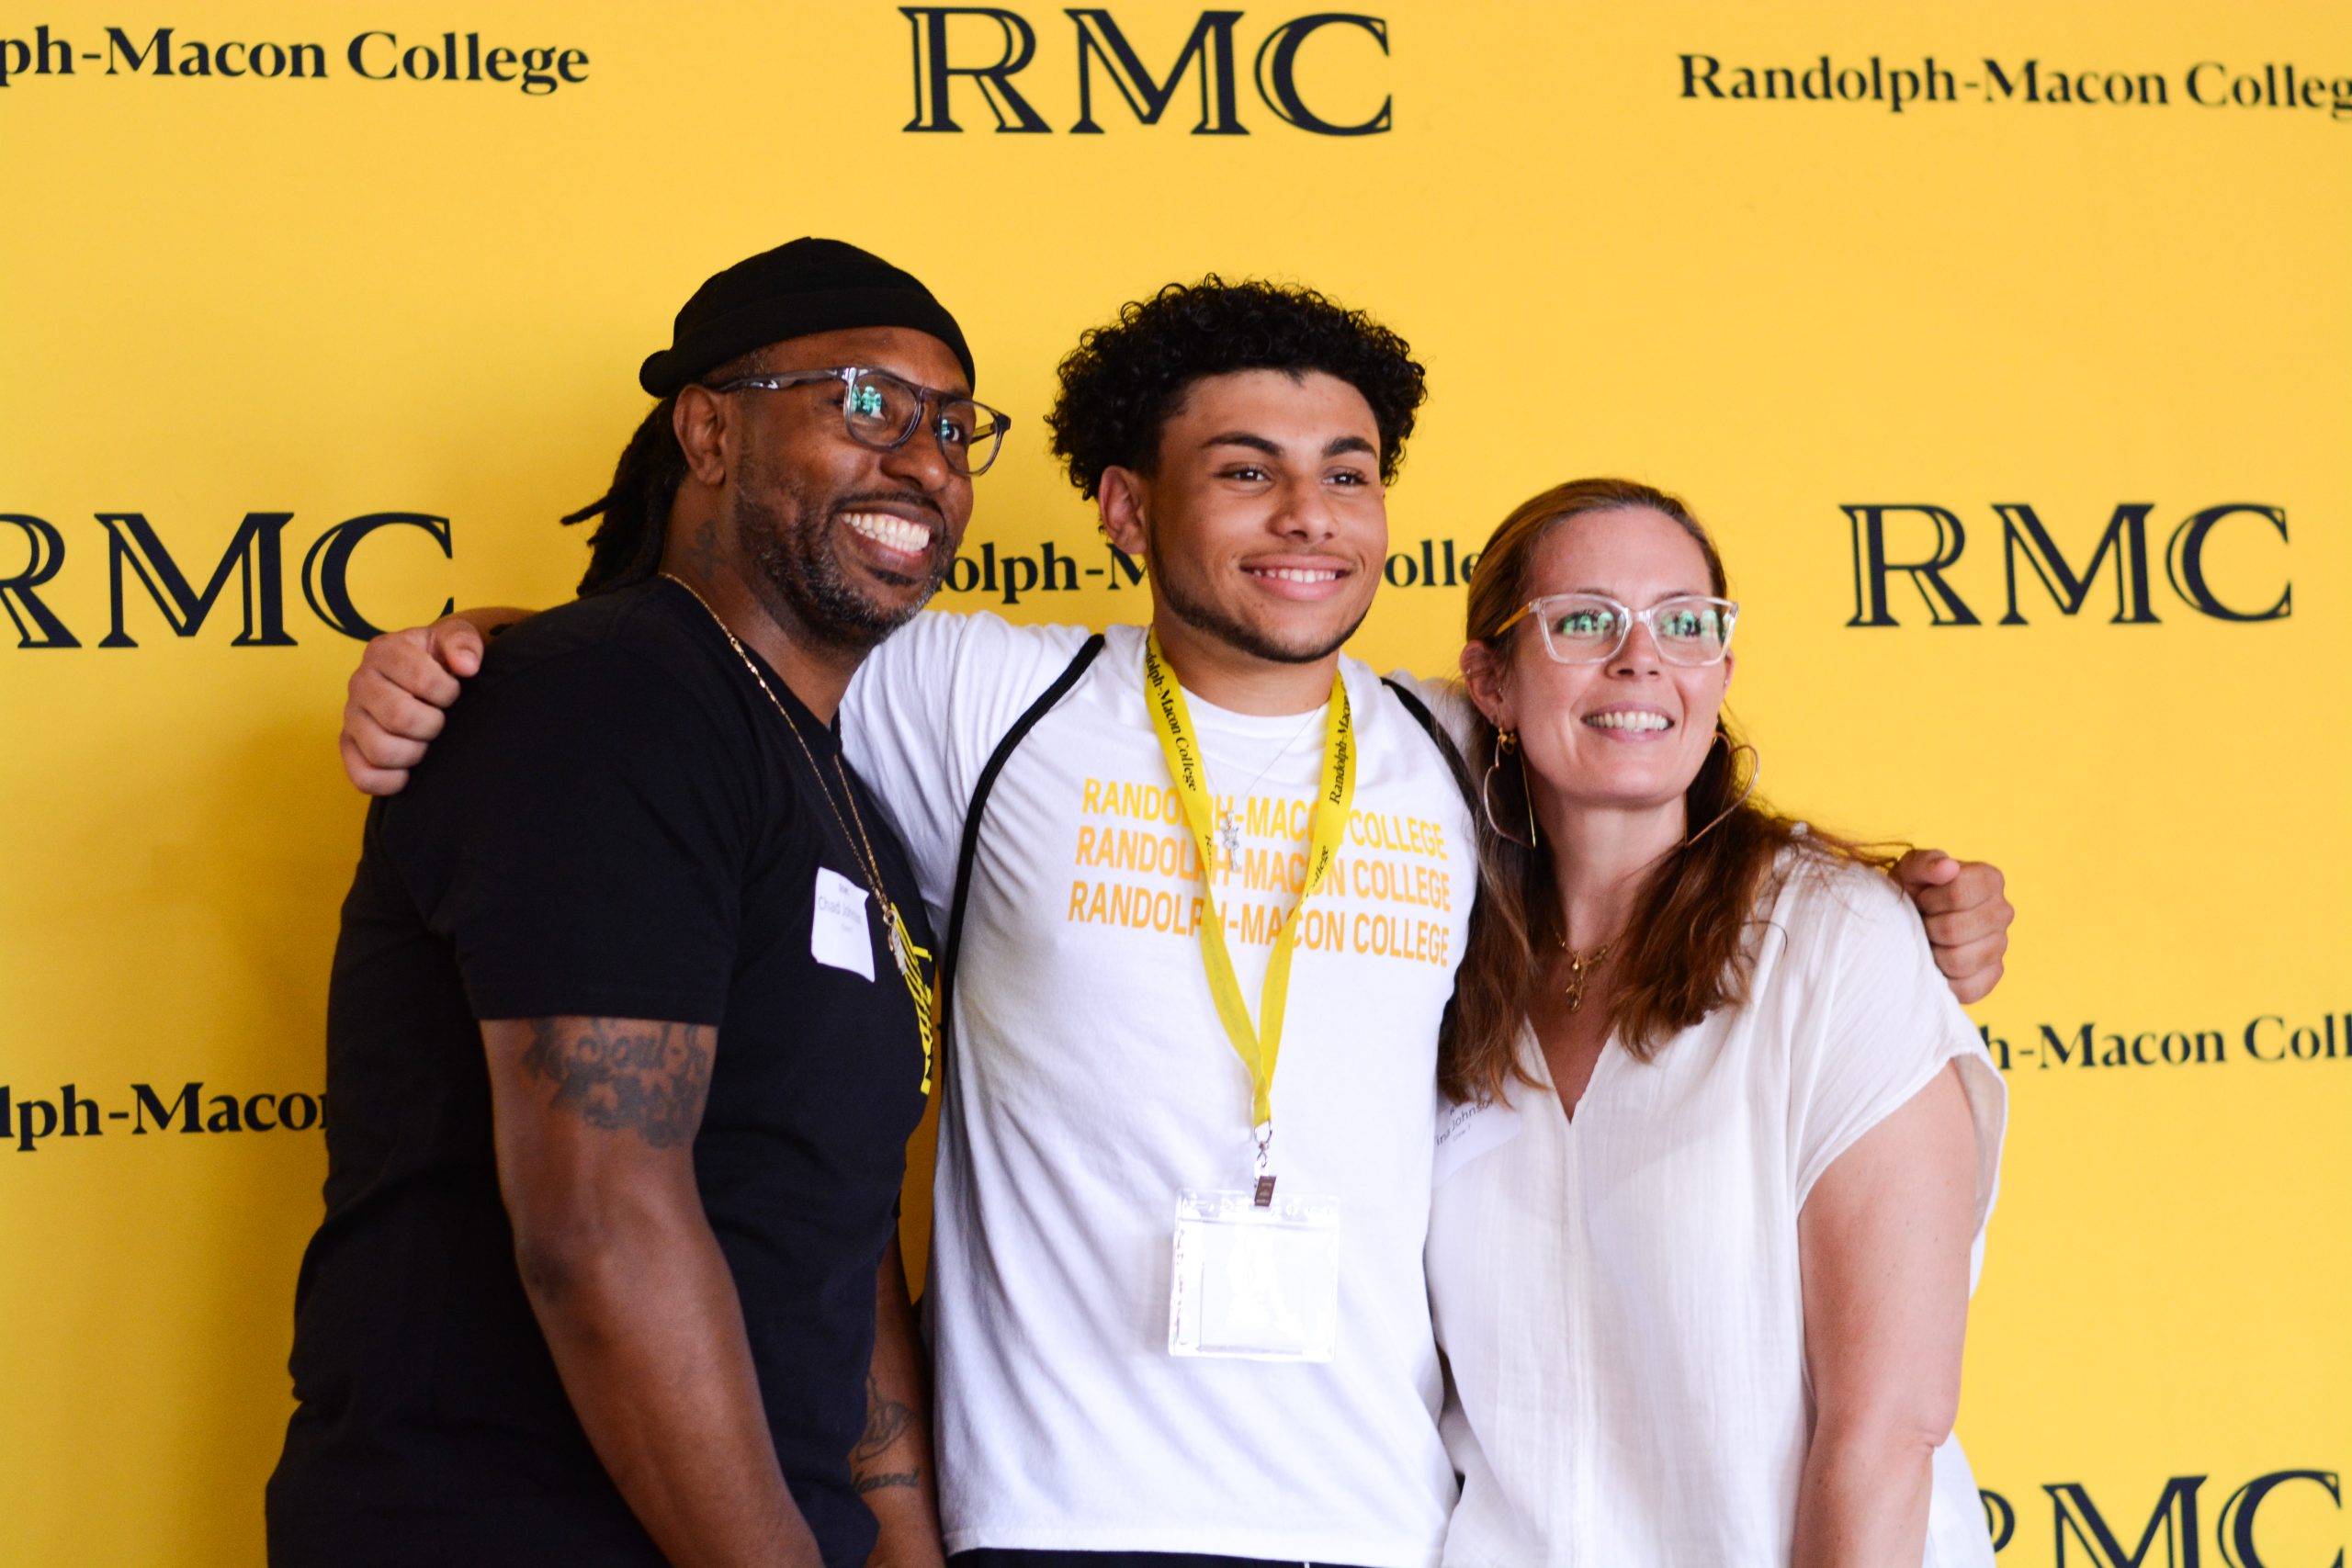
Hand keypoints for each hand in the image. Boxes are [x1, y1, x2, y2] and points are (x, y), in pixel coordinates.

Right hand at [339, 613, 485, 795]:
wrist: (426, 677)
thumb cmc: (441, 659)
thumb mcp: (455, 637)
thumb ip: (463, 641)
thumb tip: (467, 666)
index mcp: (384, 651)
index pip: (420, 678)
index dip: (447, 691)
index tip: (452, 692)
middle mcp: (360, 682)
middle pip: (399, 717)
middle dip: (432, 724)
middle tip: (439, 720)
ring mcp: (351, 717)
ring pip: (381, 751)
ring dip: (415, 753)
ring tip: (425, 741)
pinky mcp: (348, 747)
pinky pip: (364, 778)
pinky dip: (393, 781)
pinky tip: (410, 769)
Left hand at [1892, 850, 2010, 1004]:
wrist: (1908, 922)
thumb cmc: (1912, 892)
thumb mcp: (1910, 871)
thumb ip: (1925, 863)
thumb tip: (1948, 868)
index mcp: (1989, 879)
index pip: (1959, 894)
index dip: (1930, 900)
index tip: (1922, 899)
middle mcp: (2002, 911)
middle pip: (1955, 930)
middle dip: (1928, 927)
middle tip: (1922, 922)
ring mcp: (2001, 945)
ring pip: (1959, 961)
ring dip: (1932, 954)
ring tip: (1928, 941)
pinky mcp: (1993, 975)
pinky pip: (1968, 988)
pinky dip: (1944, 980)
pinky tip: (1937, 964)